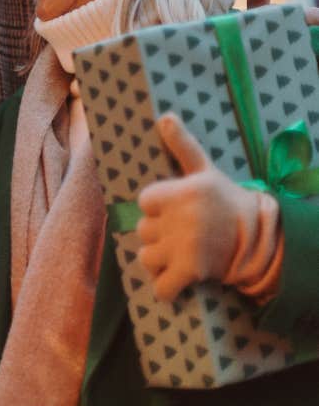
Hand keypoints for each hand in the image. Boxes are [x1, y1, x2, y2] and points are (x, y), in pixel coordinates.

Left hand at [136, 114, 261, 301]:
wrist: (260, 239)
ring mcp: (184, 248)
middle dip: (158, 233)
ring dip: (159, 259)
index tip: (174, 208)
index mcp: (180, 193)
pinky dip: (165, 288)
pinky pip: (162, 287)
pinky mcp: (191, 273)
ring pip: (146, 257)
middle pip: (143, 230)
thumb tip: (164, 117)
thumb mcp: (204, 170)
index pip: (144, 201)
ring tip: (179, 253)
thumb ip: (182, 145)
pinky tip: (176, 280)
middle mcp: (180, 219)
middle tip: (182, 233)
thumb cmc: (225, 200)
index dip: (156, 206)